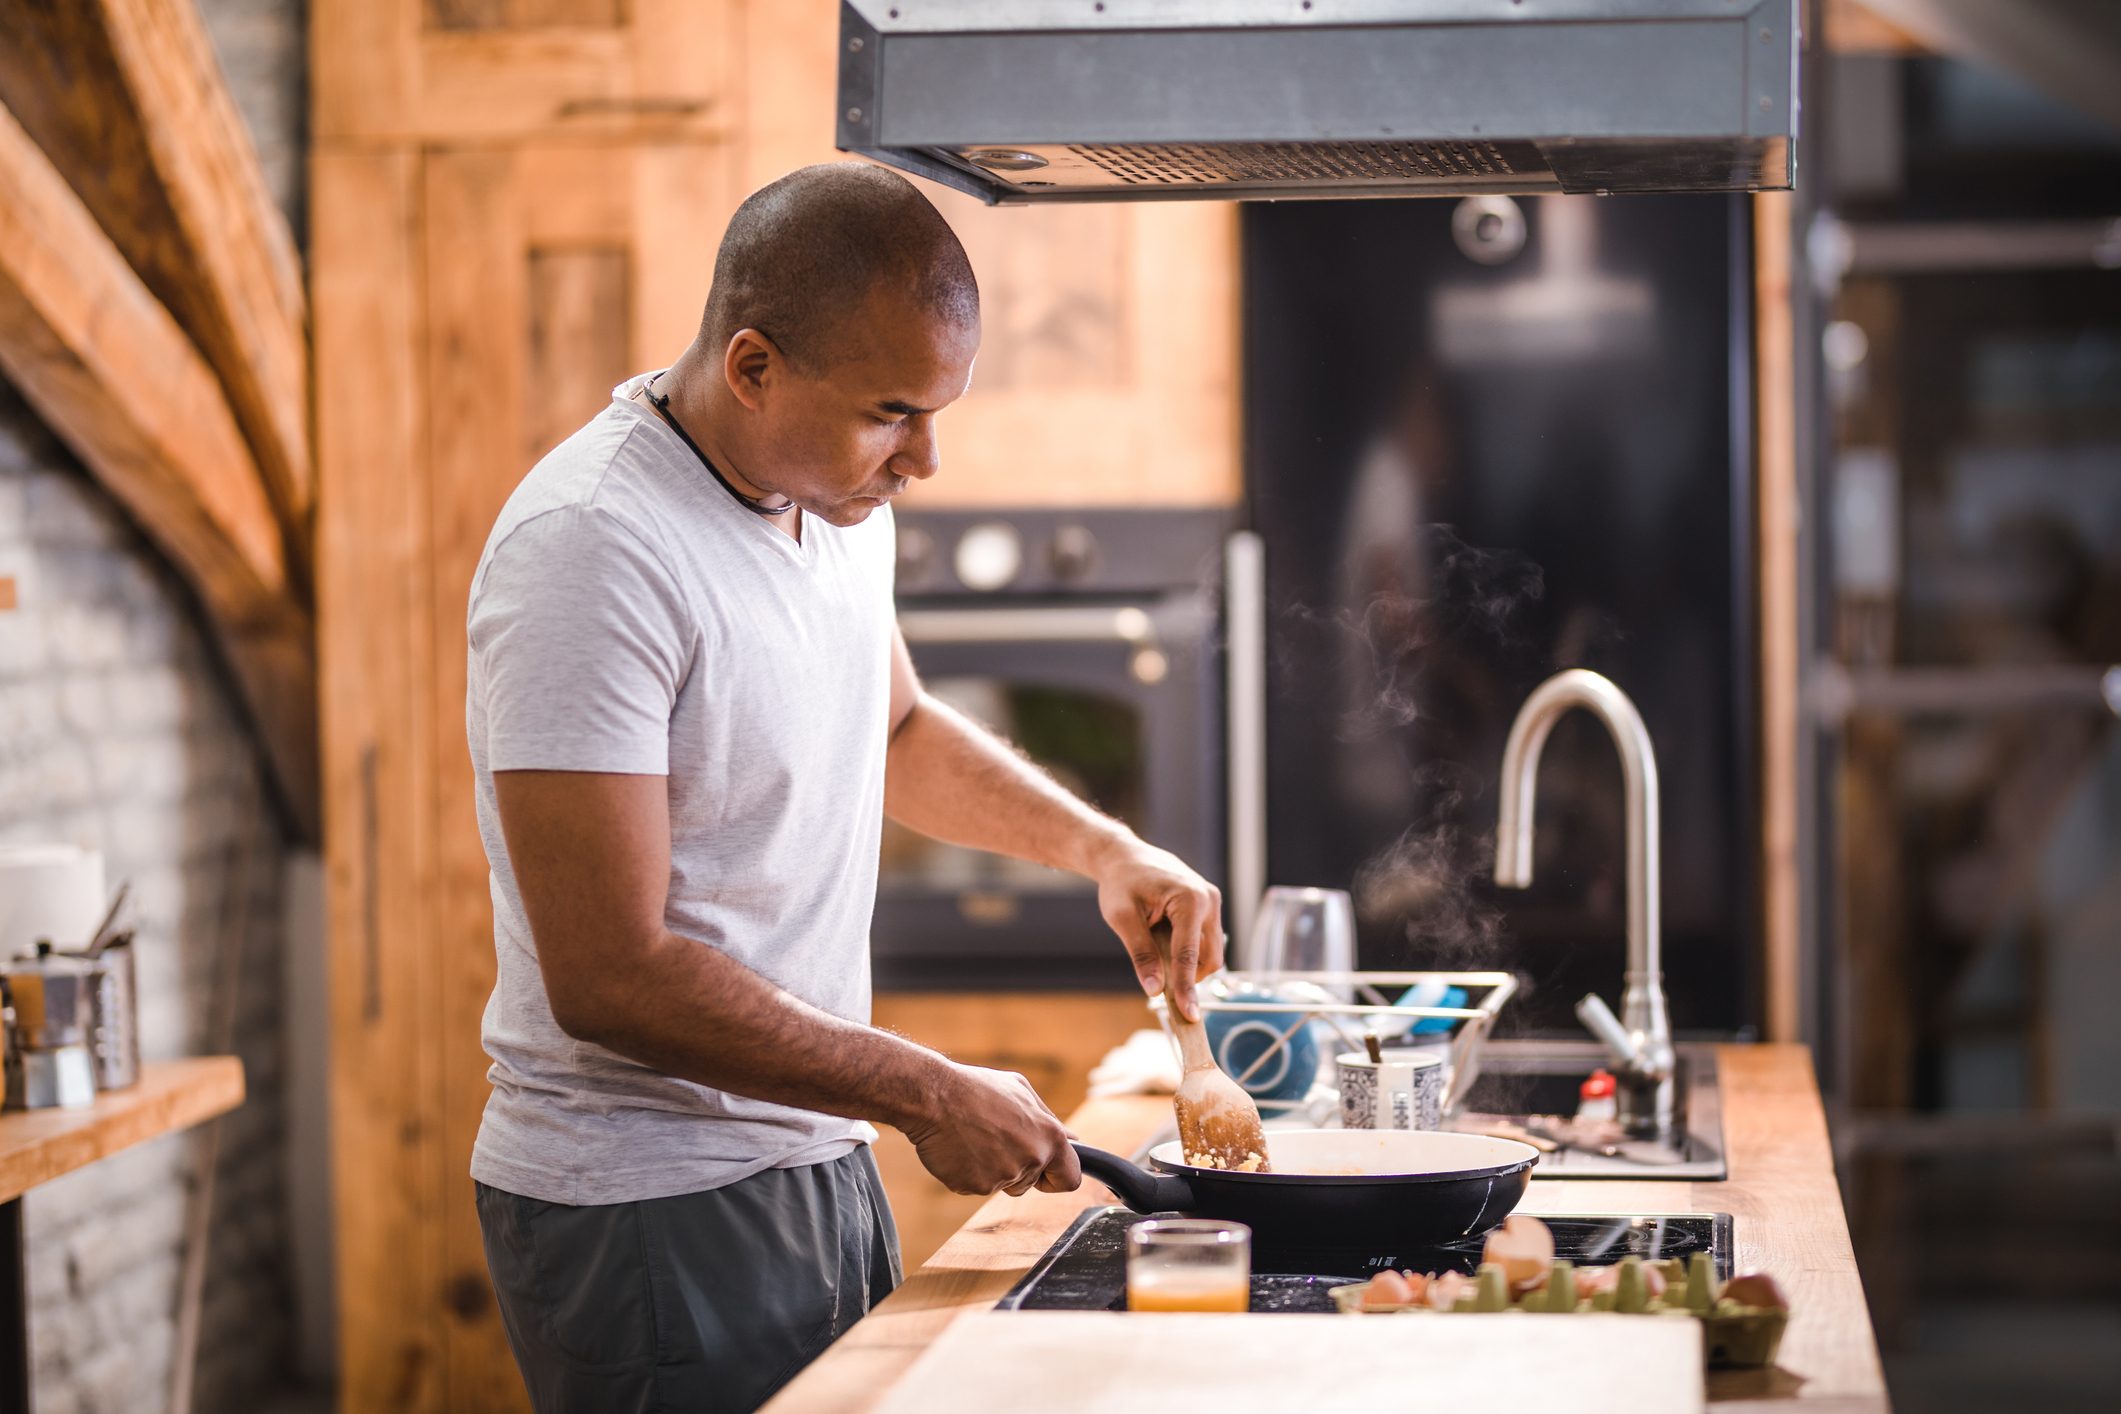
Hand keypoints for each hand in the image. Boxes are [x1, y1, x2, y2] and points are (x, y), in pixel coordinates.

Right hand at [900, 1063, 1081, 1196]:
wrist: (934, 1096)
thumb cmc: (977, 1089)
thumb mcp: (1020, 1091)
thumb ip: (1049, 1120)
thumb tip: (1074, 1140)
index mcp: (1049, 1136)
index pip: (1070, 1178)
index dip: (1057, 1177)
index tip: (1044, 1174)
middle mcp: (1031, 1159)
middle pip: (1029, 1183)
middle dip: (1016, 1168)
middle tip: (992, 1139)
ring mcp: (1003, 1176)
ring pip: (1002, 1184)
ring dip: (990, 1168)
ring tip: (973, 1137)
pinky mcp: (975, 1187)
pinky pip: (976, 1187)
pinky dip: (968, 1172)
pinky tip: (959, 1148)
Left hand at [1093, 840, 1225, 1021]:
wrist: (1124, 857)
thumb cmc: (1121, 883)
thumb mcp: (1122, 919)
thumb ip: (1141, 954)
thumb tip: (1155, 989)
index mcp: (1190, 899)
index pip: (1189, 955)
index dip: (1187, 988)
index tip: (1189, 1016)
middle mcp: (1208, 900)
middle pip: (1210, 958)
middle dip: (1189, 977)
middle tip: (1159, 985)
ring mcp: (1212, 902)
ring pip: (1211, 952)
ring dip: (1188, 964)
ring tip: (1156, 951)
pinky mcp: (1209, 907)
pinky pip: (1205, 941)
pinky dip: (1189, 952)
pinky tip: (1164, 943)